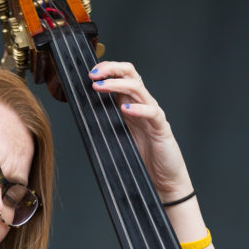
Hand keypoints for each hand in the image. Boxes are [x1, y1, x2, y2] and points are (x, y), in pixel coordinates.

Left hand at [89, 61, 191, 199]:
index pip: (122, 76)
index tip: (90, 73)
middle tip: (93, 75)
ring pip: (138, 89)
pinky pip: (152, 112)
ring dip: (117, 85)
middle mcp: (143, 104)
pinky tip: (125, 110)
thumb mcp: (118, 135)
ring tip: (100, 87)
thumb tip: (84, 111)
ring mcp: (153, 115)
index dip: (107, 69)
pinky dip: (138, 109)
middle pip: (131, 75)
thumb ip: (107, 120)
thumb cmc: (141, 158)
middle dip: (110, 70)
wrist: (164, 179)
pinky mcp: (162, 128)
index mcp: (131, 104)